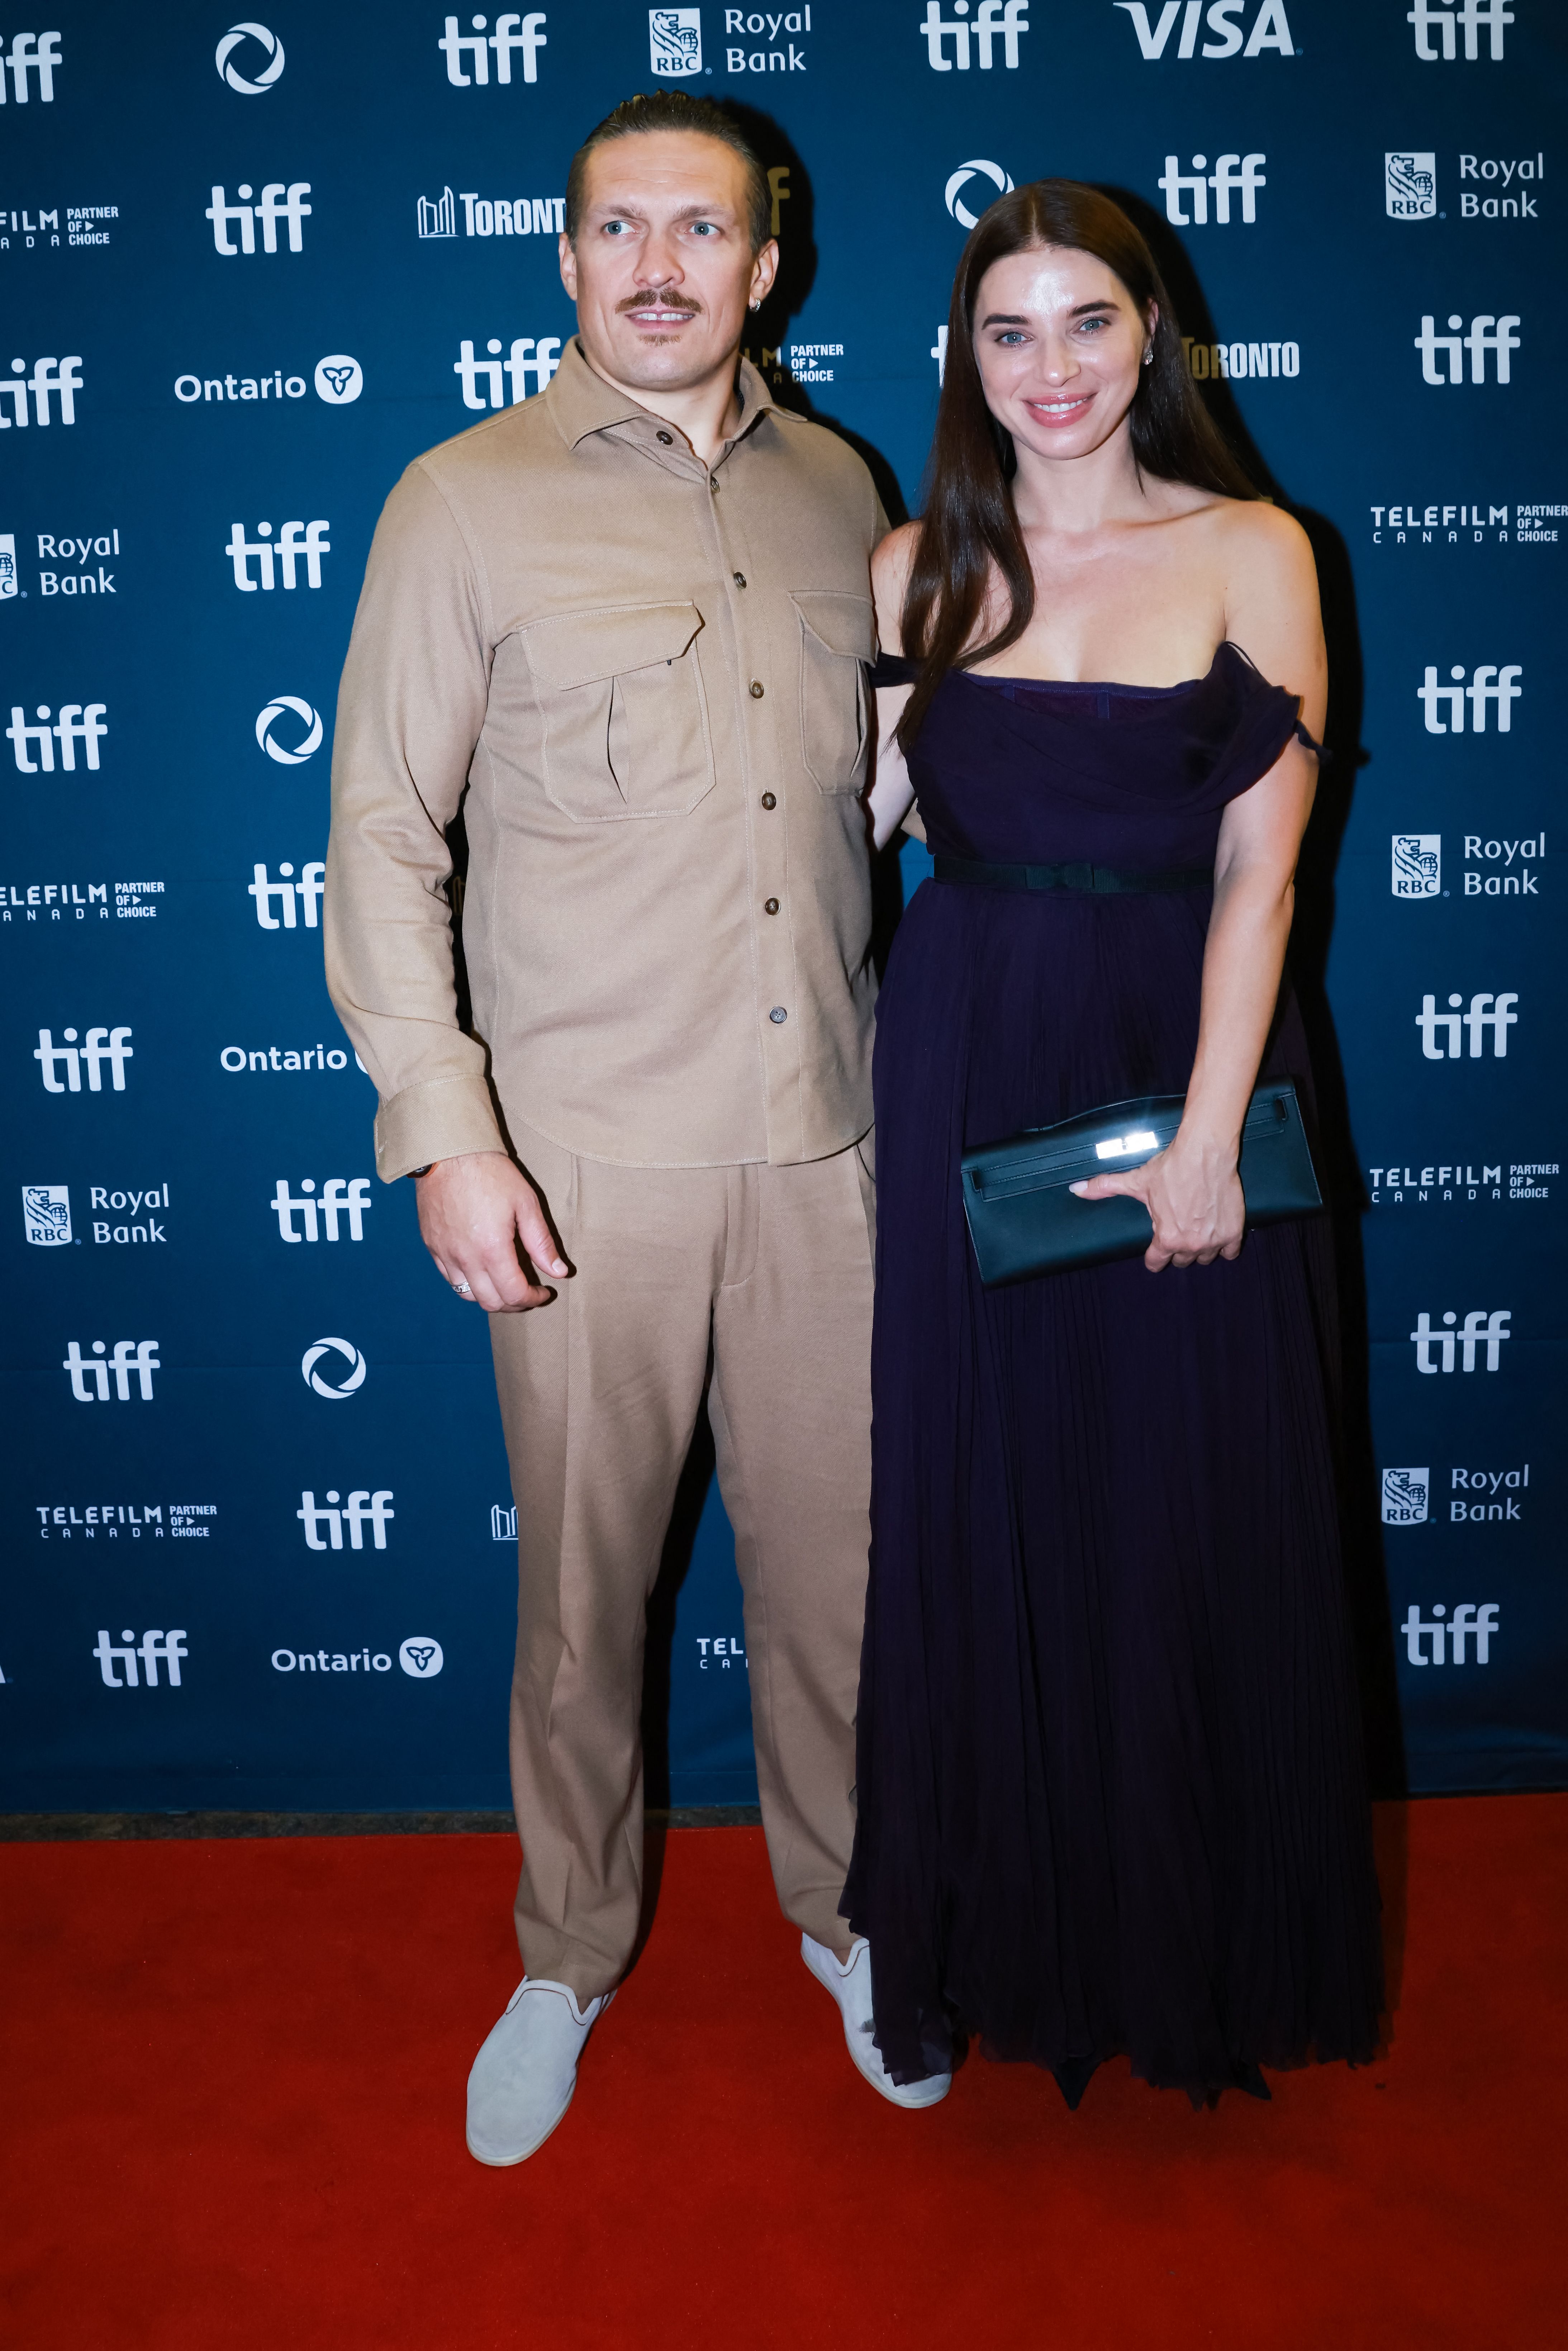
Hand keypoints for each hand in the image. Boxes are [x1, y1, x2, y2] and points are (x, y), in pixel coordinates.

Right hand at [415, 1151, 569, 1311]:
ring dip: (490, 1297)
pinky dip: (469, 1283)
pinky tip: (482, 1269)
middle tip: (528, 1292)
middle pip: (490, 1302)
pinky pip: (450, 1278)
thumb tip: (559, 1272)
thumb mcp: (526, 1203)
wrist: (449, 1152)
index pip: (514, 1295)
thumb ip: (542, 1242)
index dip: (533, 1299)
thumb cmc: (491, 1173)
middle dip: (514, 1303)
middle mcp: (465, 1258)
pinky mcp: (431, 1245)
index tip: (544, 1292)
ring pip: (467, 1295)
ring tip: (505, 1283)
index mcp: (492, 1250)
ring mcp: (444, 1253)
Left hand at [1070, 1134, 1244, 1271]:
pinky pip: (1229, 1253)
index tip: (1155, 1253)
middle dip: (1177, 1249)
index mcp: (1166, 1238)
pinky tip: (1217, 1235)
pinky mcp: (1233, 1232)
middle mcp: (1190, 1244)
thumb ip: (1105, 1188)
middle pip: (1181, 1260)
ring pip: (1205, 1258)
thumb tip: (1076, 1190)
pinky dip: (1224, 1247)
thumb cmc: (1171, 1167)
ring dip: (1200, 1248)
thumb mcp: (1136, 1181)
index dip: (1154, 1257)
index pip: (1156, 1263)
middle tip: (1177, 1232)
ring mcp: (1213, 1240)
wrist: (1205, 1152)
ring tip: (1196, 1231)